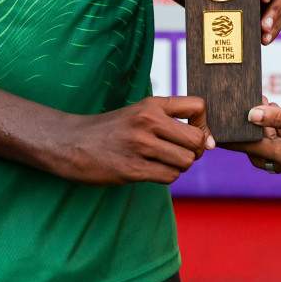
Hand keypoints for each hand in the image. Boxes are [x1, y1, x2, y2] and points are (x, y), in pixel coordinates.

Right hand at [48, 96, 212, 185]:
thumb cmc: (111, 129)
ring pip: (185, 161)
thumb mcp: (138, 112)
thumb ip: (170, 120)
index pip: (198, 106)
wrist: (71, 143)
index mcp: (151, 104)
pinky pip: (169, 177)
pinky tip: (152, 171)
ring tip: (163, 162)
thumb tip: (209, 142)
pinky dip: (166, 177)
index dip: (203, 124)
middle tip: (181, 153)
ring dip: (179, 166)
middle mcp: (148, 121)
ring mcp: (140, 146)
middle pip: (197, 139)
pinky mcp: (132, 169)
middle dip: (195, 151)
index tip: (194, 133)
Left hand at [226, 103, 280, 177]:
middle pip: (257, 150)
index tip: (215, 131)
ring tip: (262, 104)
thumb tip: (251, 114)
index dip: (232, 138)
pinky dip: (277, 131)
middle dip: (247, 131)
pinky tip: (278, 113)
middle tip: (240, 111)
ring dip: (263, 128)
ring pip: (270, 147)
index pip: (250, 147)